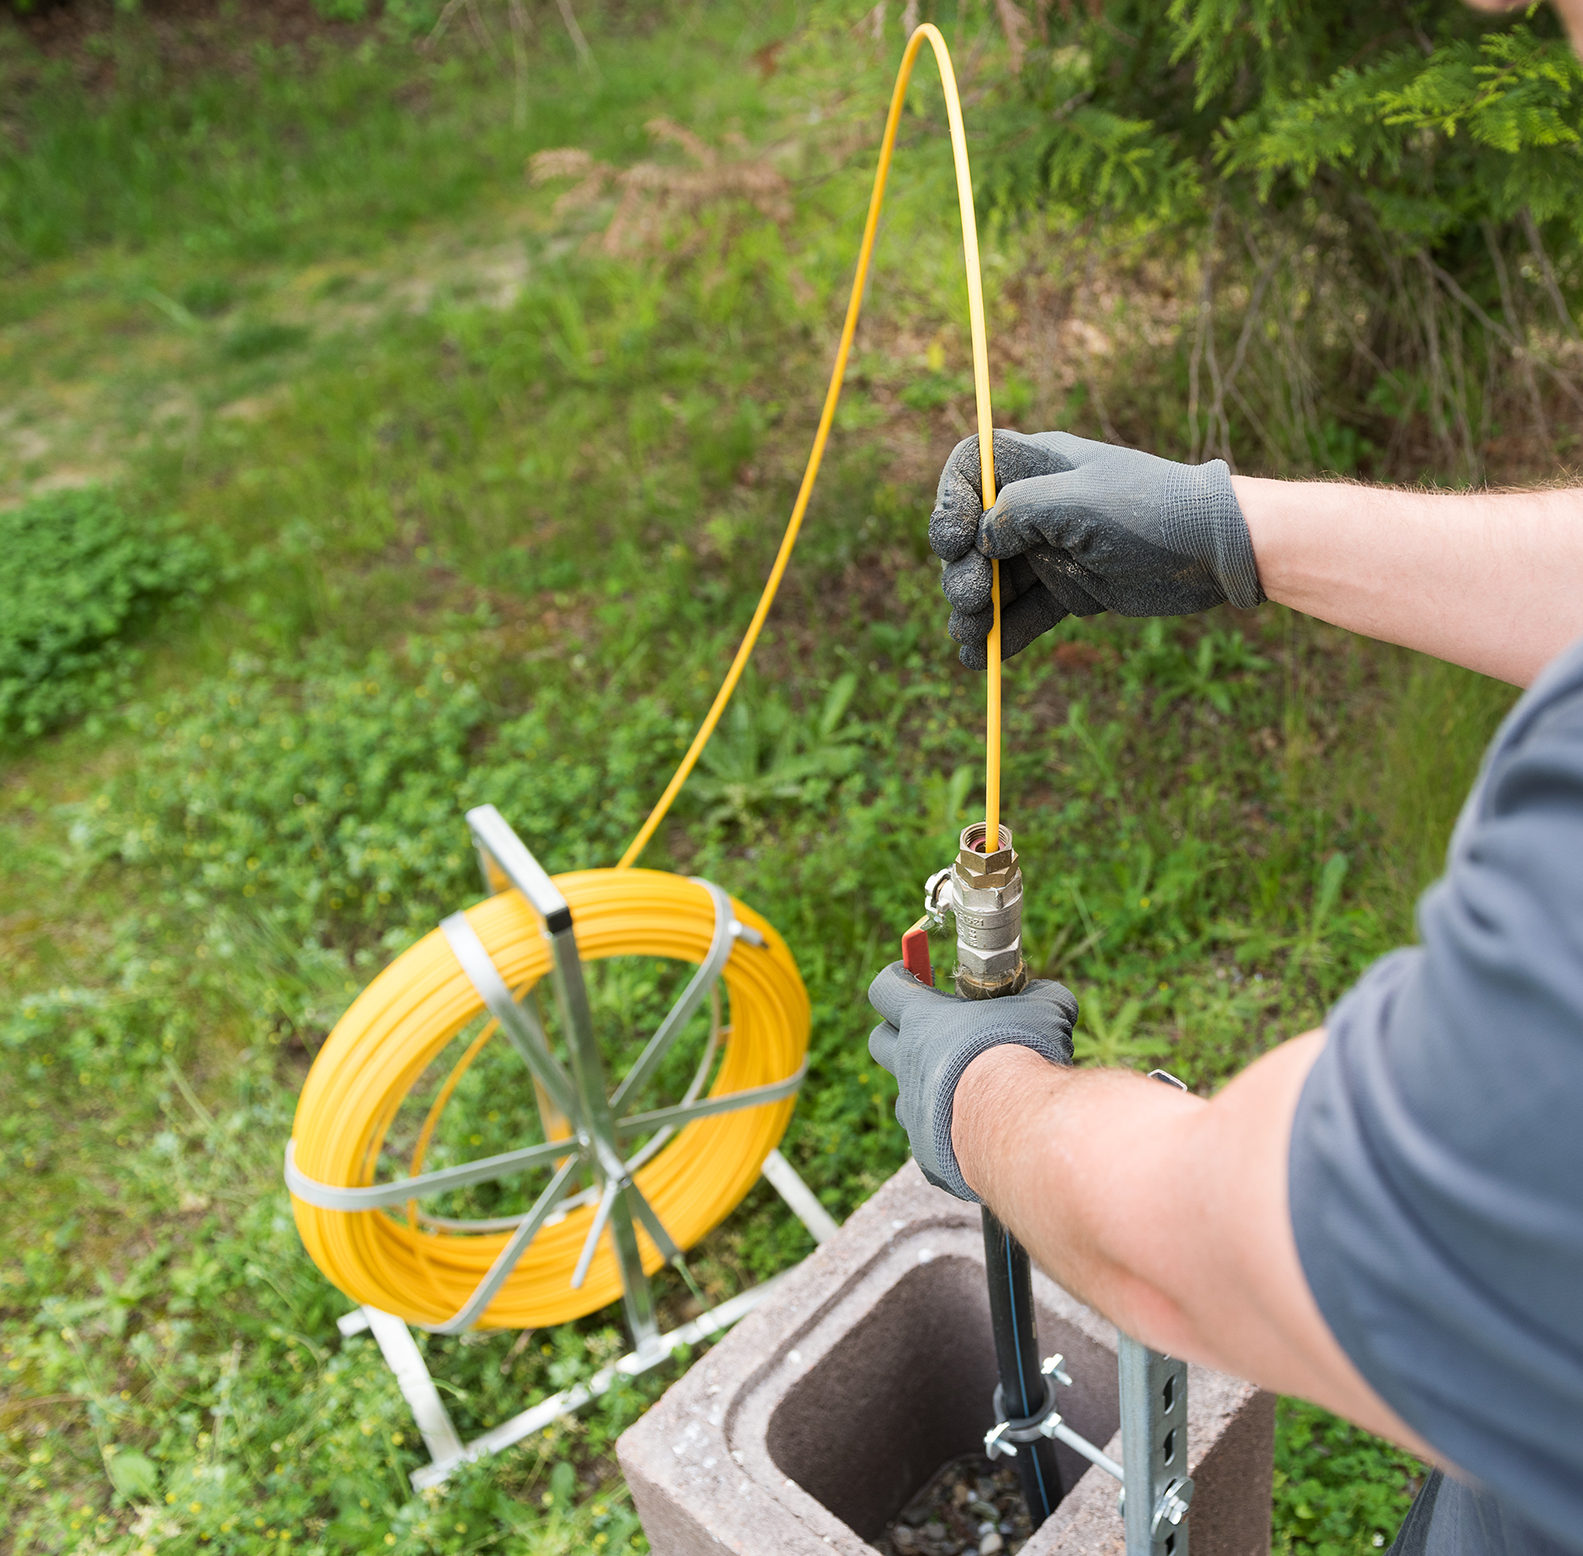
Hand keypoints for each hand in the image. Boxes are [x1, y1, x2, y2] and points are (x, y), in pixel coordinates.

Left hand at [867, 961, 1076, 1200]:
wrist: (1016, 1123)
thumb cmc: (1020, 1054)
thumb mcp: (1043, 1009)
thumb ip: (1042, 996)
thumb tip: (1049, 996)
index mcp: (923, 1021)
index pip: (885, 989)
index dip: (896, 979)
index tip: (908, 977)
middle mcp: (908, 1064)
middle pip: (879, 1041)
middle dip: (898, 1033)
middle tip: (932, 1032)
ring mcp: (914, 1110)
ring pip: (905, 1094)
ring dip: (926, 1089)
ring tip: (965, 1089)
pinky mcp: (928, 1151)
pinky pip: (930, 1139)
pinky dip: (949, 1134)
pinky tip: (981, 1132)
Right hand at [930, 430, 1264, 667]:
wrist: (1217, 552)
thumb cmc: (1152, 511)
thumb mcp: (1080, 503)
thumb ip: (1020, 511)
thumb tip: (980, 538)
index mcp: (1038, 466)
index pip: (972, 469)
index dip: (950, 502)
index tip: (952, 541)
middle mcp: (1038, 505)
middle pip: (972, 535)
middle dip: (962, 570)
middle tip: (971, 599)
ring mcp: (1053, 549)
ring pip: (994, 580)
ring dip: (974, 611)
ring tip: (970, 639)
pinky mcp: (1071, 588)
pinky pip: (1025, 612)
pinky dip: (1002, 634)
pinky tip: (982, 659)